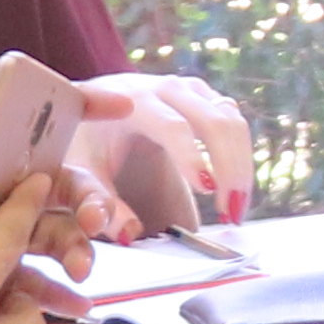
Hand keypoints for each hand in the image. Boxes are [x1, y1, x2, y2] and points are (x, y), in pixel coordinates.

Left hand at [69, 71, 257, 236]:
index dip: (191, 156)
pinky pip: (235, 124)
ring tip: (236, 210)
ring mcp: (192, 91)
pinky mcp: (207, 99)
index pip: (173, 126)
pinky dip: (241, 158)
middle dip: (229, 168)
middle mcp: (169, 89)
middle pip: (215, 121)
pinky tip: (235, 192)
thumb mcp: (82, 167)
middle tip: (231, 213)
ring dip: (241, 166)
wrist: (96, 99)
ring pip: (232, 121)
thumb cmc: (88, 135)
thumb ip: (99, 200)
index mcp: (134, 100)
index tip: (207, 190)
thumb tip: (128, 234)